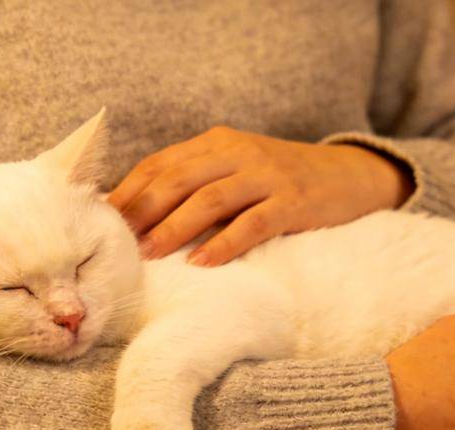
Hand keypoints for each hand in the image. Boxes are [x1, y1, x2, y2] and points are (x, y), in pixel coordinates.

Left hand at [107, 126, 412, 265]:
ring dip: (174, 227)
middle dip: (143, 209)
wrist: (352, 176)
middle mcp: (238, 153)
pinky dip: (224, 243)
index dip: (129, 190)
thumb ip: (198, 182)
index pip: (161, 163)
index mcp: (217, 143)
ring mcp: (267, 176)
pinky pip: (252, 223)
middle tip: (118, 240)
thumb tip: (141, 216)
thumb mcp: (238, 169)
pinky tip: (202, 262)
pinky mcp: (294, 202)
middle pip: (178, 178)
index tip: (102, 219)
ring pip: (209, 199)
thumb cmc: (284, 181)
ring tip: (149, 253)